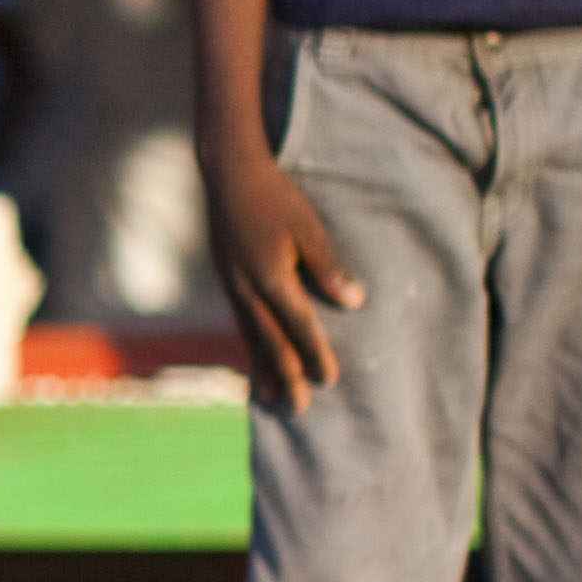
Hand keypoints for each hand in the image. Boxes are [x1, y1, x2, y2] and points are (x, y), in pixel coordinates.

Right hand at [211, 147, 363, 406]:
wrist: (227, 173)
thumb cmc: (274, 195)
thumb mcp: (308, 227)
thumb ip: (328, 266)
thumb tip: (354, 303)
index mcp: (272, 279)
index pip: (299, 327)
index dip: (316, 355)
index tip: (330, 382)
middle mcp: (248, 290)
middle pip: (270, 343)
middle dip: (286, 376)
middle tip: (297, 409)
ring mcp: (233, 286)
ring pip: (250, 337)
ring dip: (263, 368)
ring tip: (270, 396)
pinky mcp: (227, 278)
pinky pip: (240, 322)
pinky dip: (249, 345)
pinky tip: (254, 353)